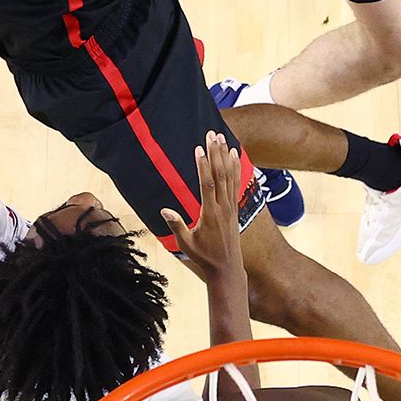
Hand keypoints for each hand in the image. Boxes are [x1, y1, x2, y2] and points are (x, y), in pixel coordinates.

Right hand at [160, 132, 245, 283]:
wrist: (227, 267)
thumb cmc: (204, 256)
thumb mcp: (186, 243)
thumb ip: (176, 225)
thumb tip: (164, 209)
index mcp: (210, 214)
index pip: (207, 185)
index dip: (203, 166)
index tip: (199, 149)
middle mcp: (223, 207)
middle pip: (220, 175)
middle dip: (215, 153)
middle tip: (211, 134)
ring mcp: (231, 206)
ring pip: (229, 176)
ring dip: (225, 156)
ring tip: (221, 138)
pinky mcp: (235, 207)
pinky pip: (236, 183)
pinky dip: (236, 167)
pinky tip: (234, 154)